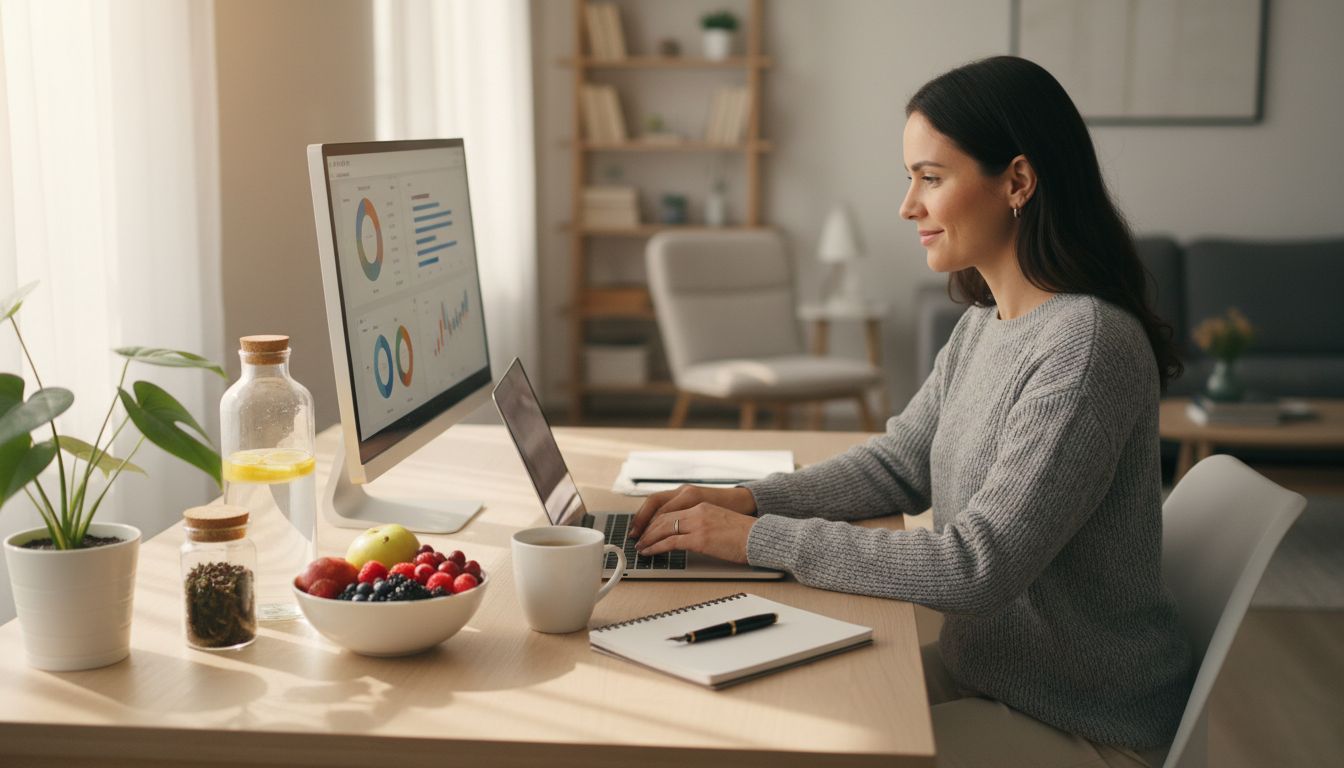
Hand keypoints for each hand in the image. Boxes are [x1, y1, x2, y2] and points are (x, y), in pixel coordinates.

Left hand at [629, 484, 756, 539]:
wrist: (760, 537)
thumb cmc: (745, 535)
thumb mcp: (720, 522)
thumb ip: (703, 525)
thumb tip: (689, 537)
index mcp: (702, 506)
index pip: (670, 511)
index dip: (654, 521)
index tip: (646, 529)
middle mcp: (697, 511)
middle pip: (662, 518)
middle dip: (647, 530)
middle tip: (638, 539)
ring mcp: (698, 524)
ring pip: (663, 529)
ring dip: (648, 539)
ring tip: (640, 548)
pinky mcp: (700, 539)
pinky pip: (670, 542)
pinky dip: (656, 548)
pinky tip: (650, 553)